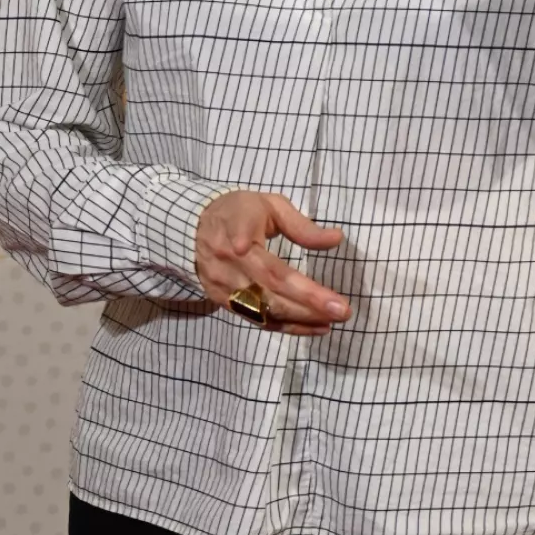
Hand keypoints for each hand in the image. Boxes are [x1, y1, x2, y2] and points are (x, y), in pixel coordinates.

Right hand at [195, 192, 349, 334]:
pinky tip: (315, 327)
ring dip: (301, 318)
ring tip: (332, 321)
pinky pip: (258, 319)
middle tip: (342, 310)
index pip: (260, 255)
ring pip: (264, 309)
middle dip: (307, 302)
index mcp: (237, 231)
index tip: (268, 265)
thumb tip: (337, 239)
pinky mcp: (223, 302)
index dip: (264, 262)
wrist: (192, 229)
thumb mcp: (270, 206)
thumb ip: (302, 226)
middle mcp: (227, 263)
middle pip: (269, 287)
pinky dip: (288, 326)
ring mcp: (223, 286)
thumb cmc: (239, 213)